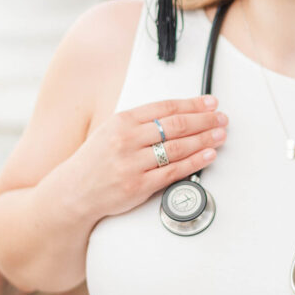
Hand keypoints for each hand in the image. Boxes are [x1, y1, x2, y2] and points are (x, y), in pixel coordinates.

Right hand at [65, 95, 227, 223]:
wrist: (74, 191)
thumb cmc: (95, 161)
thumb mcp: (111, 131)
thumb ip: (140, 123)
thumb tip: (177, 115)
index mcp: (122, 121)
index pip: (165, 107)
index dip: (192, 104)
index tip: (210, 102)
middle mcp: (127, 139)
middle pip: (176, 125)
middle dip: (204, 120)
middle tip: (221, 118)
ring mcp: (133, 163)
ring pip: (178, 147)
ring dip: (204, 139)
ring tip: (220, 134)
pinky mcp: (139, 186)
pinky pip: (174, 171)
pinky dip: (195, 162)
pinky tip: (208, 155)